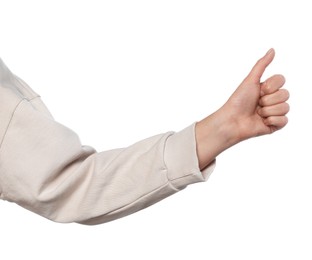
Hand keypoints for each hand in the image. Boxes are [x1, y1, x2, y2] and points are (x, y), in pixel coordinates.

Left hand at [195, 49, 289, 169]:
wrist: (232, 120)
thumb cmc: (238, 101)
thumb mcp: (250, 80)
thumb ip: (261, 65)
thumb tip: (272, 49)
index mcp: (267, 88)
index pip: (281, 80)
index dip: (271, 85)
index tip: (259, 90)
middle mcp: (272, 100)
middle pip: (285, 94)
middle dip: (268, 99)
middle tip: (257, 103)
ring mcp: (274, 113)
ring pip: (285, 107)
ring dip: (268, 110)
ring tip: (257, 113)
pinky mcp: (275, 125)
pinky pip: (284, 120)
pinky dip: (272, 120)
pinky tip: (262, 121)